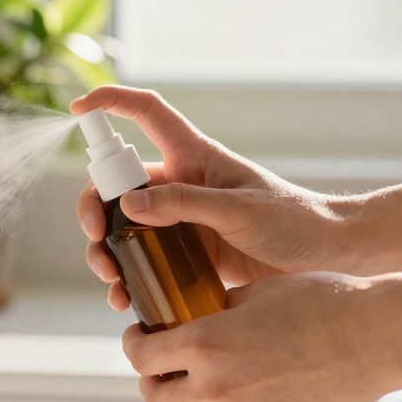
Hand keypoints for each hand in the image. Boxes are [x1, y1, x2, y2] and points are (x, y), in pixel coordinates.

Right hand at [72, 85, 354, 310]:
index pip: (145, 114)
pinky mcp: (183, 255)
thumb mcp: (239, 210)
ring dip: (104, 252)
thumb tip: (129, 207)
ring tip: (111, 280)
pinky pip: (140, 262)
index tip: (77, 108)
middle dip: (94, 211)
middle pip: (115, 184)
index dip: (111, 103)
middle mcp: (178, 184)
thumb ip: (184, 204)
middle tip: (98, 240)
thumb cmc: (293, 222)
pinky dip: (126, 279)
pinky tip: (124, 298)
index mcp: (193, 156)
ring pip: (120, 228)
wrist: (324, 261)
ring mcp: (178, 221)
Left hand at [121, 271, 401, 401]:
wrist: (377, 336)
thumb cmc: (322, 300)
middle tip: (160, 363)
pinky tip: (240, 385)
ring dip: (184, 400)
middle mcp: (216, 385)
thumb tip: (198, 315)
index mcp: (205, 343)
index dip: (134, 345)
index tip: (141, 336)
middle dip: (150, 380)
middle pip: (155, 399)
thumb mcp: (257, 291)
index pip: (141, 357)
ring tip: (197, 378)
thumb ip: (217, 309)